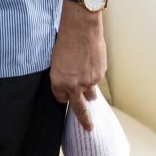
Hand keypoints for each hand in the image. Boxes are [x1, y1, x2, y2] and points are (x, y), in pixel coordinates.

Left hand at [50, 6, 106, 131]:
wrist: (81, 27)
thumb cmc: (65, 39)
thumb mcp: (55, 59)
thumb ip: (61, 73)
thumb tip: (67, 80)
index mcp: (59, 81)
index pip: (61, 98)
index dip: (63, 97)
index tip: (65, 99)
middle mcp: (75, 85)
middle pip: (80, 108)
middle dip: (85, 120)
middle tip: (89, 128)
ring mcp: (90, 81)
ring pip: (91, 93)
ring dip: (89, 92)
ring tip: (87, 86)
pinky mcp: (100, 74)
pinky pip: (97, 80)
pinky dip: (94, 76)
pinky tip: (90, 65)